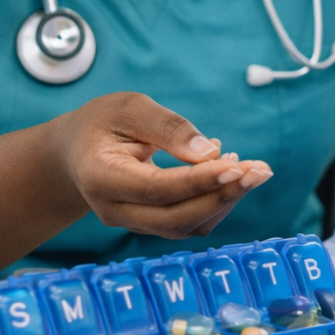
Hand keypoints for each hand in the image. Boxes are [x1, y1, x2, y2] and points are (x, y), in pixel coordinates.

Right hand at [49, 92, 271, 239]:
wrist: (74, 152)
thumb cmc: (101, 123)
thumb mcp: (128, 108)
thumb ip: (167, 127)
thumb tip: (209, 152)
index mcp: (101, 177)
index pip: (158, 188)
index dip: (199, 181)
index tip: (237, 166)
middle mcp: (114, 210)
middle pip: (175, 218)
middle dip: (223, 196)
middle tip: (260, 170)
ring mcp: (131, 222)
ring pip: (185, 226)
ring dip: (224, 201)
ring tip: (252, 168)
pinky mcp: (149, 224)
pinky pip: (188, 223)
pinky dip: (215, 202)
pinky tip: (231, 174)